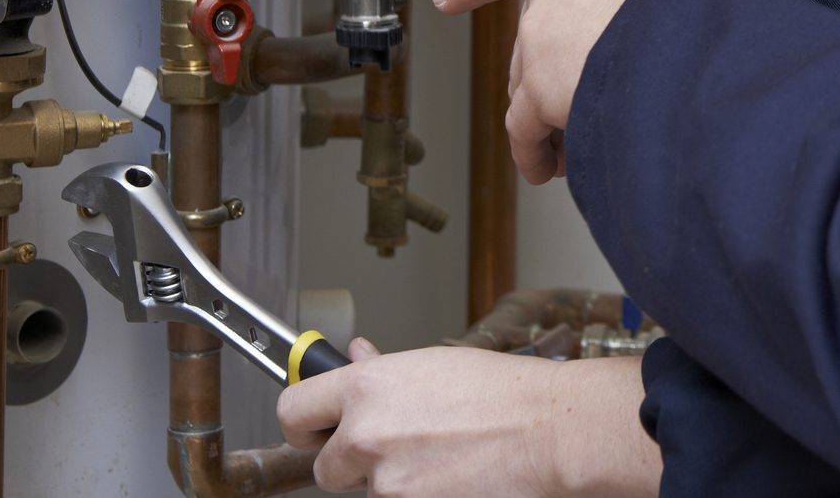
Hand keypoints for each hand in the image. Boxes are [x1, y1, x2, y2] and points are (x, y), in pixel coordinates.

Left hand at [276, 338, 661, 496]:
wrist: (547, 430)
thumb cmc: (502, 392)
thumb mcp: (433, 365)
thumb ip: (382, 371)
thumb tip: (355, 356)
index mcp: (366, 387)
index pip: (292, 411)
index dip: (303, 424)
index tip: (315, 429)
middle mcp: (364, 433)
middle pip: (325, 467)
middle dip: (353, 464)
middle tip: (395, 450)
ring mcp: (384, 481)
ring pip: (367, 491)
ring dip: (392, 481)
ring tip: (440, 459)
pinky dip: (418, 495)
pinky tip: (449, 477)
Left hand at [435, 0, 741, 184]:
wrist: (691, 18)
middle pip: (531, 37)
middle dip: (547, 72)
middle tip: (569, 100)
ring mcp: (540, 38)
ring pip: (527, 86)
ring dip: (543, 118)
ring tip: (568, 148)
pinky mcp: (540, 91)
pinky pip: (526, 130)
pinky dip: (534, 152)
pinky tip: (546, 167)